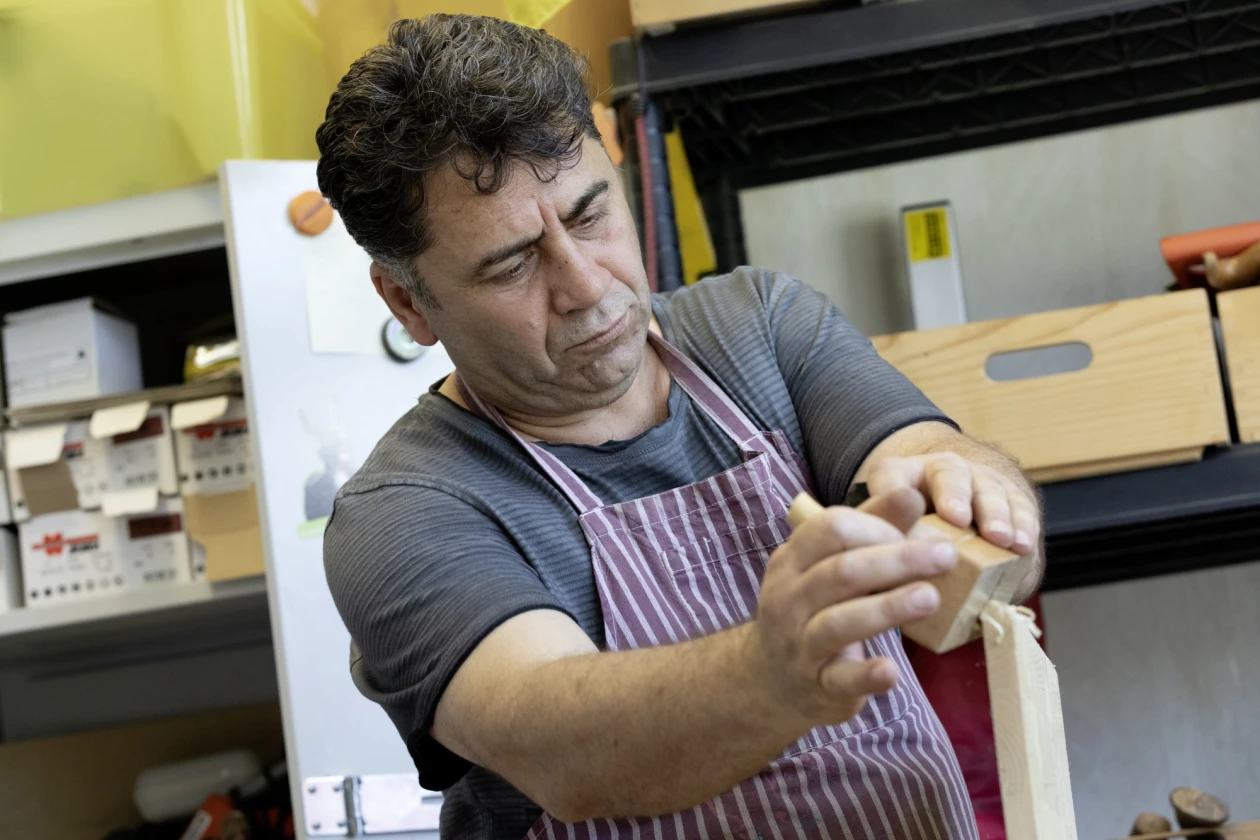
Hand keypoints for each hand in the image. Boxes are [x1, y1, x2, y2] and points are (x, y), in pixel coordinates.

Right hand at [751, 488, 957, 726]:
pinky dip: (866, 675)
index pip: (830, 529)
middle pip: (841, 572)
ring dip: (888, 608)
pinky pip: (840, 680)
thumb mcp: (829, 565)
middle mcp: (788, 600)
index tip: (915, 536)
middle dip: (897, 560)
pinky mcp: (818, 686)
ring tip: (931, 597)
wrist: (769, 678)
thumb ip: (869, 528)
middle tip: (946, 556)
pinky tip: (892, 670)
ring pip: (839, 622)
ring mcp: (799, 645)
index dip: (877, 527)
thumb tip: (912, 493)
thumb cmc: (812, 609)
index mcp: (791, 561)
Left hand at [866, 452, 1040, 555]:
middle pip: (949, 476)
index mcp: (900, 475)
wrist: (958, 515)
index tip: (925, 513)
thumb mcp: (887, 531)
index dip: (899, 493)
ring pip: (988, 490)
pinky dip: (1023, 526)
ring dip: (995, 514)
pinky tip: (1023, 547)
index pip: (893, 476)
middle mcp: (942, 470)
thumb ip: (882, 539)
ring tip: (1000, 538)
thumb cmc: (910, 533)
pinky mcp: (1010, 498)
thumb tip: (881, 563)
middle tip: (959, 519)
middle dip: (955, 497)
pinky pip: (1019, 508)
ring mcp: (980, 480)